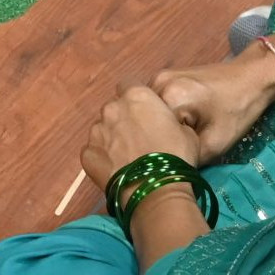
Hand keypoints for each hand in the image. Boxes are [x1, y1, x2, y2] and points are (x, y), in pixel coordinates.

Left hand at [80, 84, 194, 188]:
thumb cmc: (177, 155)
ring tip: (127, 157)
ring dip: (112, 137)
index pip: (130, 85)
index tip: (146, 113)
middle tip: (138, 138)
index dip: (138, 99)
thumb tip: (164, 125)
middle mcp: (112, 108)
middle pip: (115, 108)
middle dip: (124, 118)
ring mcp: (96, 130)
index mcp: (136, 96)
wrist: (156, 189)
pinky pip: (94, 151)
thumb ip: (168, 120)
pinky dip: (102, 157)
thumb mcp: (186, 131)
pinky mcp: (87, 153)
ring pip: (102, 129)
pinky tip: (115, 169)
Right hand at [153, 53, 274, 164]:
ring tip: (179, 136)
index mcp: (169, 97)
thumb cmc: (237, 110)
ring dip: (161, 125)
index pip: (152, 133)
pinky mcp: (164, 76)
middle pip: (147, 121)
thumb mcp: (215, 144)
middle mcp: (157, 83)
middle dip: (159, 136)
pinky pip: (156, 103)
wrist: (251, 78)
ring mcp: (159, 77)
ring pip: (150, 112)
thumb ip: (186, 157)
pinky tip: (180, 123)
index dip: (163, 148)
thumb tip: (166, 166)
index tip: (177, 156)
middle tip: (178, 147)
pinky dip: (164, 115)